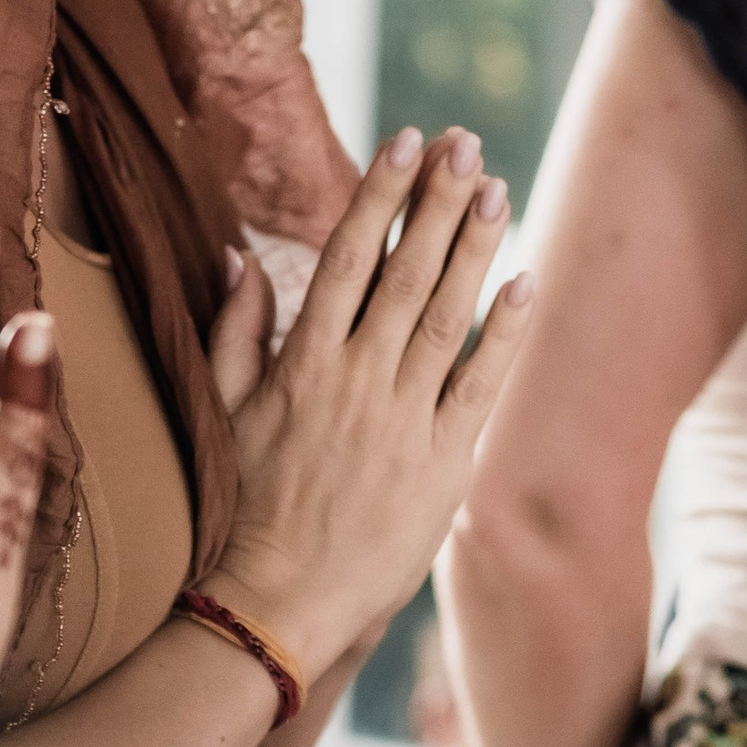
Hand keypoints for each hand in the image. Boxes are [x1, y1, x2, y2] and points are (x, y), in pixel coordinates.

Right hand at [204, 126, 530, 689]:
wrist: (272, 604)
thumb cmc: (239, 508)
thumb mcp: (219, 413)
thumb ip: (234, 332)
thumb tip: (239, 257)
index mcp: (302, 363)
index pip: (348, 257)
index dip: (379, 195)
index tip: (403, 142)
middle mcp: (357, 381)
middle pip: (408, 272)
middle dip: (438, 201)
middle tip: (465, 142)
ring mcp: (403, 422)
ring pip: (448, 317)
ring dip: (476, 249)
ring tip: (497, 189)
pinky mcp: (442, 466)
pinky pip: (481, 388)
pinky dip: (507, 335)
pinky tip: (526, 284)